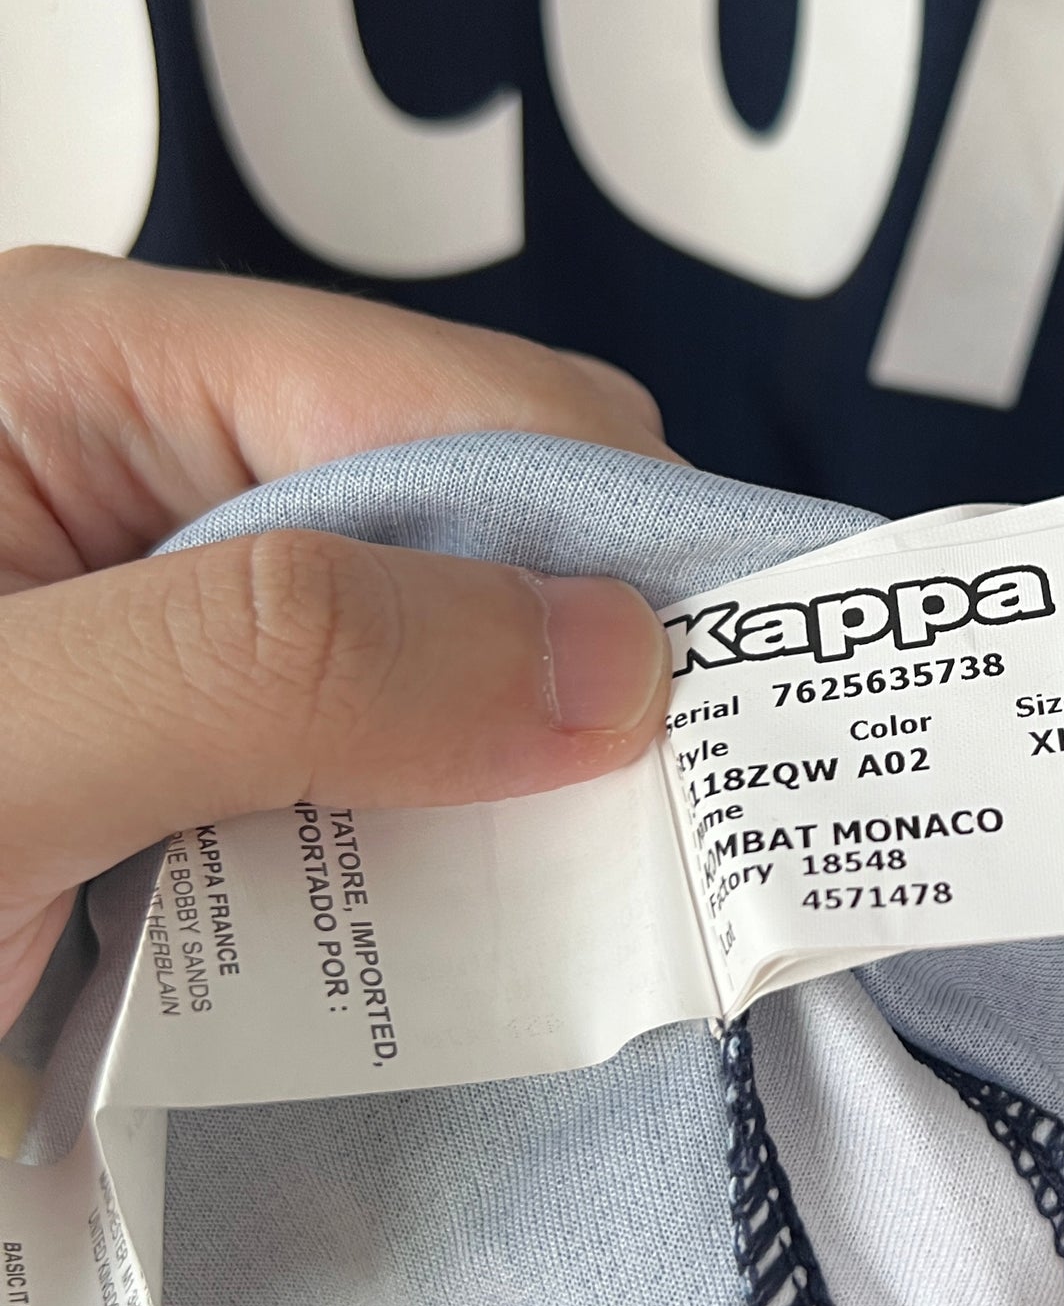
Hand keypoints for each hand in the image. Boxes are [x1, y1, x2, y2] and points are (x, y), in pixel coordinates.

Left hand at [0, 248, 674, 1031]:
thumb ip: (277, 659)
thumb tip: (611, 659)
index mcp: (92, 367)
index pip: (455, 399)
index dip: (607, 547)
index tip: (729, 729)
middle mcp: (152, 461)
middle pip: (475, 515)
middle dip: (571, 673)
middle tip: (655, 855)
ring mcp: (168, 612)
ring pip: (442, 656)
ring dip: (508, 785)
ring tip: (559, 919)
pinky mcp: (174, 746)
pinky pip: (369, 766)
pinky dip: (427, 852)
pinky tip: (435, 938)